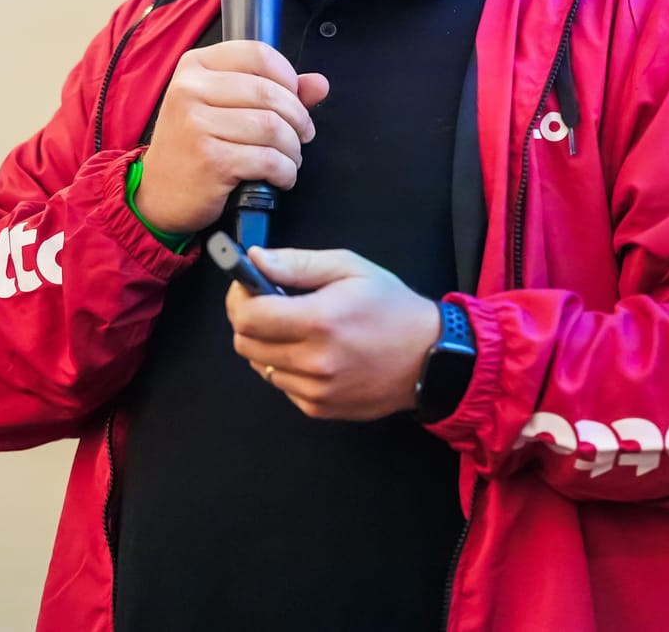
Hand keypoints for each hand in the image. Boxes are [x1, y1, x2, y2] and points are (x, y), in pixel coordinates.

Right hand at [136, 42, 328, 235]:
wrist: (159, 194)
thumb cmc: (195, 145)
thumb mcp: (224, 106)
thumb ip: (273, 89)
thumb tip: (319, 83)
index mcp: (195, 65)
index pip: (258, 54)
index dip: (288, 77)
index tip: (295, 100)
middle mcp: (190, 89)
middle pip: (270, 93)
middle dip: (298, 119)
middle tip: (301, 136)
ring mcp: (196, 124)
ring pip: (273, 127)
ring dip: (293, 149)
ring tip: (289, 159)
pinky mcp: (209, 159)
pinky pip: (268, 159)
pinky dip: (285, 172)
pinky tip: (280, 177)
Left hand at [225, 248, 442, 420]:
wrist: (429, 359)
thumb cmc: (390, 306)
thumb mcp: (349, 268)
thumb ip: (298, 264)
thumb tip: (254, 259)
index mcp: (320, 321)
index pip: (249, 317)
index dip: (239, 298)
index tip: (247, 286)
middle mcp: (314, 361)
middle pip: (245, 344)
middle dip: (248, 320)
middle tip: (268, 304)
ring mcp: (315, 390)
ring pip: (259, 365)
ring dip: (266, 344)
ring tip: (296, 329)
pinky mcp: (318, 408)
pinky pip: (281, 385)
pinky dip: (286, 367)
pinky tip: (311, 353)